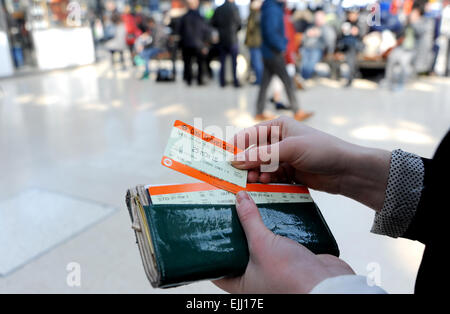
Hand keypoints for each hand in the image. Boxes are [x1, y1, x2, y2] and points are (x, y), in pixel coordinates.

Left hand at [213, 191, 353, 293]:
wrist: (329, 286)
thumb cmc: (291, 279)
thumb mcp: (262, 245)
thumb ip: (249, 220)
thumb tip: (239, 199)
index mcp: (241, 283)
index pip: (219, 265)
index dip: (213, 247)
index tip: (209, 227)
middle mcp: (256, 277)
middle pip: (241, 249)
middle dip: (239, 229)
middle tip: (231, 207)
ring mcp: (275, 267)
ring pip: (262, 243)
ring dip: (260, 225)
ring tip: (250, 204)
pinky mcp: (291, 259)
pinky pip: (281, 240)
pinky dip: (279, 226)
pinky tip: (274, 209)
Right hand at [231, 116, 390, 210]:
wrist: (347, 170)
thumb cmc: (321, 150)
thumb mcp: (289, 149)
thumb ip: (262, 155)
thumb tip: (235, 160)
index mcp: (278, 127)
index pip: (250, 135)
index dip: (236, 146)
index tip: (224, 159)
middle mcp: (278, 141)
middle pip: (254, 153)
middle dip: (246, 164)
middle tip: (237, 176)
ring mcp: (284, 158)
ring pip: (261, 166)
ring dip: (255, 174)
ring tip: (252, 182)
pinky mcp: (289, 172)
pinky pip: (271, 177)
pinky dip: (266, 181)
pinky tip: (263, 185)